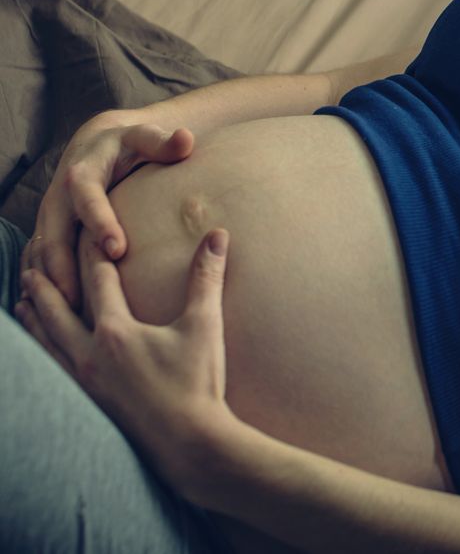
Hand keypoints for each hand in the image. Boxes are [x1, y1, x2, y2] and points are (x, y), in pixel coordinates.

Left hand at [14, 228, 235, 493]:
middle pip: (57, 311)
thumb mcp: (205, 326)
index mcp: (115, 331)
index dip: (91, 252)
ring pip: (46, 343)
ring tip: (24, 303)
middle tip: (31, 264)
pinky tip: (42, 352)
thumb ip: (206, 277)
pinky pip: (52, 372)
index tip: (84, 232)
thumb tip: (217, 235)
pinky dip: (40, 354)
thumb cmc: (198, 385)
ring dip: (34, 319)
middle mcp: (89, 355)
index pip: (97, 280)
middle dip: (45, 285)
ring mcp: (83, 384)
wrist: (189, 445)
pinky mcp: (86, 405)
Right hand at [21, 114, 194, 311]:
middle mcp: (58, 197)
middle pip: (54, 235)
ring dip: (50, 284)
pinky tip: (59, 311)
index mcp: (82, 174)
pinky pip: (38, 261)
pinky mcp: (47, 231)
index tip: (117, 249)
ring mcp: (49, 217)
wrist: (97, 144)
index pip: (88, 199)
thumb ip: (163, 141)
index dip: (100, 222)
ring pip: (41, 254)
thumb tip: (185, 139)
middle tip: (83, 300)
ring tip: (71, 315)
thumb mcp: (144, 136)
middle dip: (65, 267)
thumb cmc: (129, 144)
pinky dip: (45, 285)